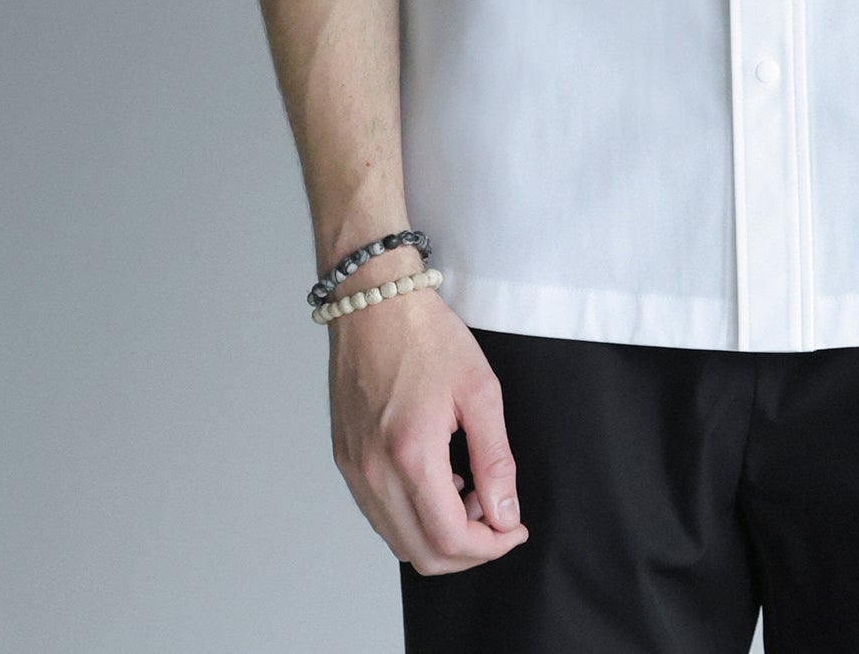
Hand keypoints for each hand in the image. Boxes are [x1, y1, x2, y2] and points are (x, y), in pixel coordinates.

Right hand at [327, 273, 528, 575]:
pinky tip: (438, 482)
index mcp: (410, 455)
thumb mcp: (479, 389)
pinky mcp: (345, 461)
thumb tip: (504, 512)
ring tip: (469, 494)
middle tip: (496, 518)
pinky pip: (379, 515)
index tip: (513, 529)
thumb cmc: (424, 335)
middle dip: (468, 551)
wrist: (373, 302)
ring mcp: (354, 470)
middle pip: (422, 554)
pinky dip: (412, 517)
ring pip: (398, 541)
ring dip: (439, 536)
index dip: (490, 547)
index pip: (450, 538)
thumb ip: (495, 459)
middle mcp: (374, 472)